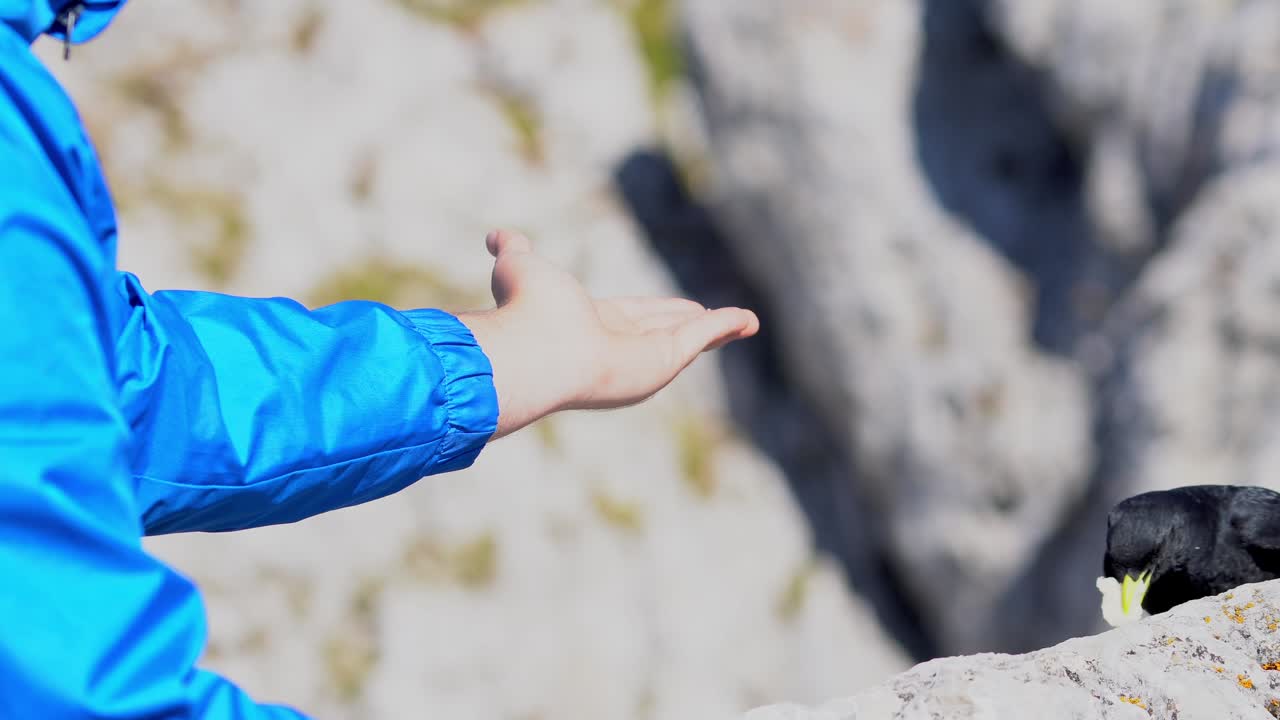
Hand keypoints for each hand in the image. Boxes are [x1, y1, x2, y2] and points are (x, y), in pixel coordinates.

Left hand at [456, 230, 758, 439]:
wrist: (532, 348)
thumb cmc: (524, 310)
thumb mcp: (520, 265)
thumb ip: (514, 249)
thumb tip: (496, 235)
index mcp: (588, 326)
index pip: (627, 316)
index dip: (649, 311)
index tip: (666, 308)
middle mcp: (618, 347)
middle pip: (662, 329)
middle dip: (686, 322)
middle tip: (708, 317)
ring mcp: (643, 358)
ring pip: (688, 337)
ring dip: (716, 329)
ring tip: (744, 323)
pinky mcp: (664, 360)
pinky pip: (703, 337)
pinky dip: (727, 326)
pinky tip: (748, 320)